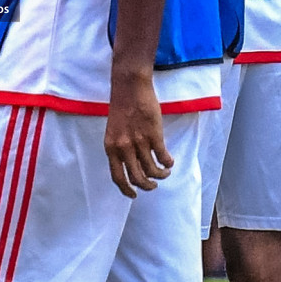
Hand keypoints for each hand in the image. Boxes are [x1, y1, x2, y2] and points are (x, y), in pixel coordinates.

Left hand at [105, 70, 170, 195]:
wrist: (130, 87)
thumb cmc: (122, 106)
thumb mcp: (114, 131)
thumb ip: (120, 148)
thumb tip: (131, 165)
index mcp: (110, 147)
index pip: (117, 177)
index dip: (126, 190)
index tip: (133, 195)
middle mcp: (123, 148)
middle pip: (137, 178)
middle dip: (147, 186)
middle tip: (153, 186)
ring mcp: (139, 142)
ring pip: (152, 170)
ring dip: (161, 175)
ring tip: (165, 172)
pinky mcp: (154, 135)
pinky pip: (163, 157)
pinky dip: (168, 163)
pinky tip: (170, 162)